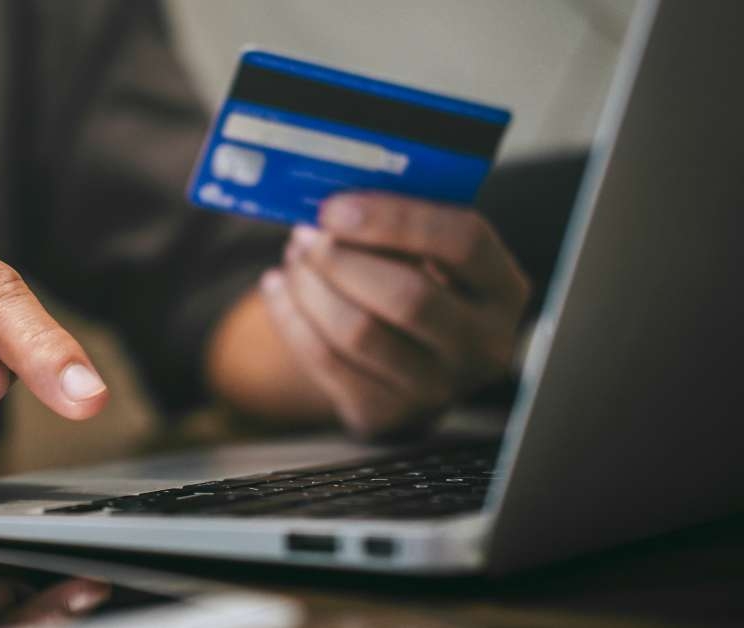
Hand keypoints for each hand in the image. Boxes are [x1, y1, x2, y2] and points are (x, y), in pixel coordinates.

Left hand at [260, 192, 529, 437]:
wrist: (408, 364)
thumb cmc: (417, 283)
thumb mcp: (430, 254)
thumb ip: (400, 225)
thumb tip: (335, 198)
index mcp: (504, 289)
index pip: (464, 242)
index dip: (395, 219)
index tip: (336, 206)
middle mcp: (483, 346)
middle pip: (408, 296)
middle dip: (342, 259)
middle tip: (306, 233)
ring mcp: (436, 389)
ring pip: (358, 332)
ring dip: (310, 286)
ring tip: (294, 256)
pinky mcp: (384, 414)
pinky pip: (324, 360)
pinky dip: (290, 316)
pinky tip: (277, 287)